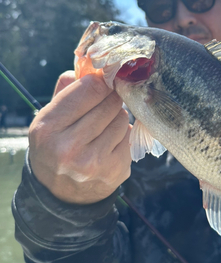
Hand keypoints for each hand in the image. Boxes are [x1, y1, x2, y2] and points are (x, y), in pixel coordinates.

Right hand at [29, 70, 131, 203]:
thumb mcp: (49, 118)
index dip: (100, 82)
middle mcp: (70, 147)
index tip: (102, 82)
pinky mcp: (116, 171)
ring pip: (122, 118)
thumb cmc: (56, 145)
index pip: (90, 88)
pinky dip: (122, 136)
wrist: (62, 193)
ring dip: (116, 117)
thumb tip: (95, 68)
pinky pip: (130, 137)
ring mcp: (95, 162)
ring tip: (103, 126)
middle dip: (109, 99)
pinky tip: (109, 143)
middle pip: (110, 102)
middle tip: (103, 104)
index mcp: (49, 128)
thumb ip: (68, 90)